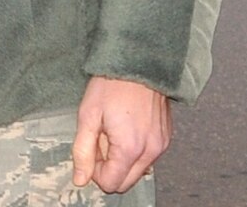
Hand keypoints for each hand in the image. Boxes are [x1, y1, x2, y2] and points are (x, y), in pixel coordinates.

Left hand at [72, 76, 170, 193]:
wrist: (138, 64)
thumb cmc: (111, 86)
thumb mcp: (87, 116)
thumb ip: (83, 151)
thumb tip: (80, 180)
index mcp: (130, 149)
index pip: (112, 184)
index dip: (95, 172)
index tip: (91, 149)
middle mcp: (151, 152)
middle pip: (126, 182)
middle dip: (109, 168)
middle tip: (100, 139)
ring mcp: (161, 146)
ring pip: (138, 170)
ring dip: (122, 159)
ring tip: (113, 130)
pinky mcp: (166, 138)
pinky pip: (148, 157)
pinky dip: (135, 150)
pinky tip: (126, 127)